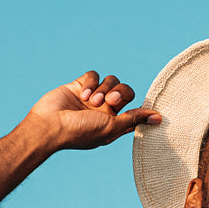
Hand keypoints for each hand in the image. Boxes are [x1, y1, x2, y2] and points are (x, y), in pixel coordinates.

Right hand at [23, 71, 160, 152]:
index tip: (150, 112)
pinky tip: (82, 94)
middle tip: (110, 101)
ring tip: (91, 100)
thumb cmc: (80, 132)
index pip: (135, 111)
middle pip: (125, 91)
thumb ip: (134, 119)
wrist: (50, 125)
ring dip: (104, 88)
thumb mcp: (111, 128)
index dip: (141, 109)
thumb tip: (159, 119)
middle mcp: (105, 110)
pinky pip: (94, 75)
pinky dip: (91, 82)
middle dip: (120, 93)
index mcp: (115, 123)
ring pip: (111, 80)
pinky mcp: (79, 85)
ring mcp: (92, 97)